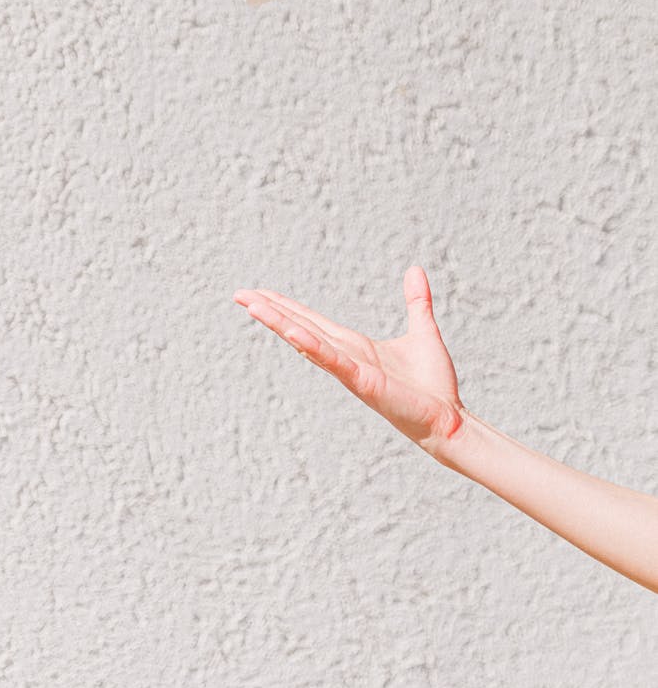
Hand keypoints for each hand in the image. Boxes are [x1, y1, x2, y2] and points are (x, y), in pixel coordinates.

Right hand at [233, 265, 465, 462]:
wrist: (449, 418)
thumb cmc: (433, 385)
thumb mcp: (422, 331)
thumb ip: (416, 302)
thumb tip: (415, 270)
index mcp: (354, 346)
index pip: (311, 320)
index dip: (285, 305)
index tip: (259, 291)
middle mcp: (345, 357)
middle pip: (299, 327)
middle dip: (270, 311)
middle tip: (239, 294)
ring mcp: (349, 370)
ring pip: (307, 341)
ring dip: (279, 323)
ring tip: (251, 305)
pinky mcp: (362, 381)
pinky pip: (332, 360)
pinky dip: (311, 346)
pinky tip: (291, 332)